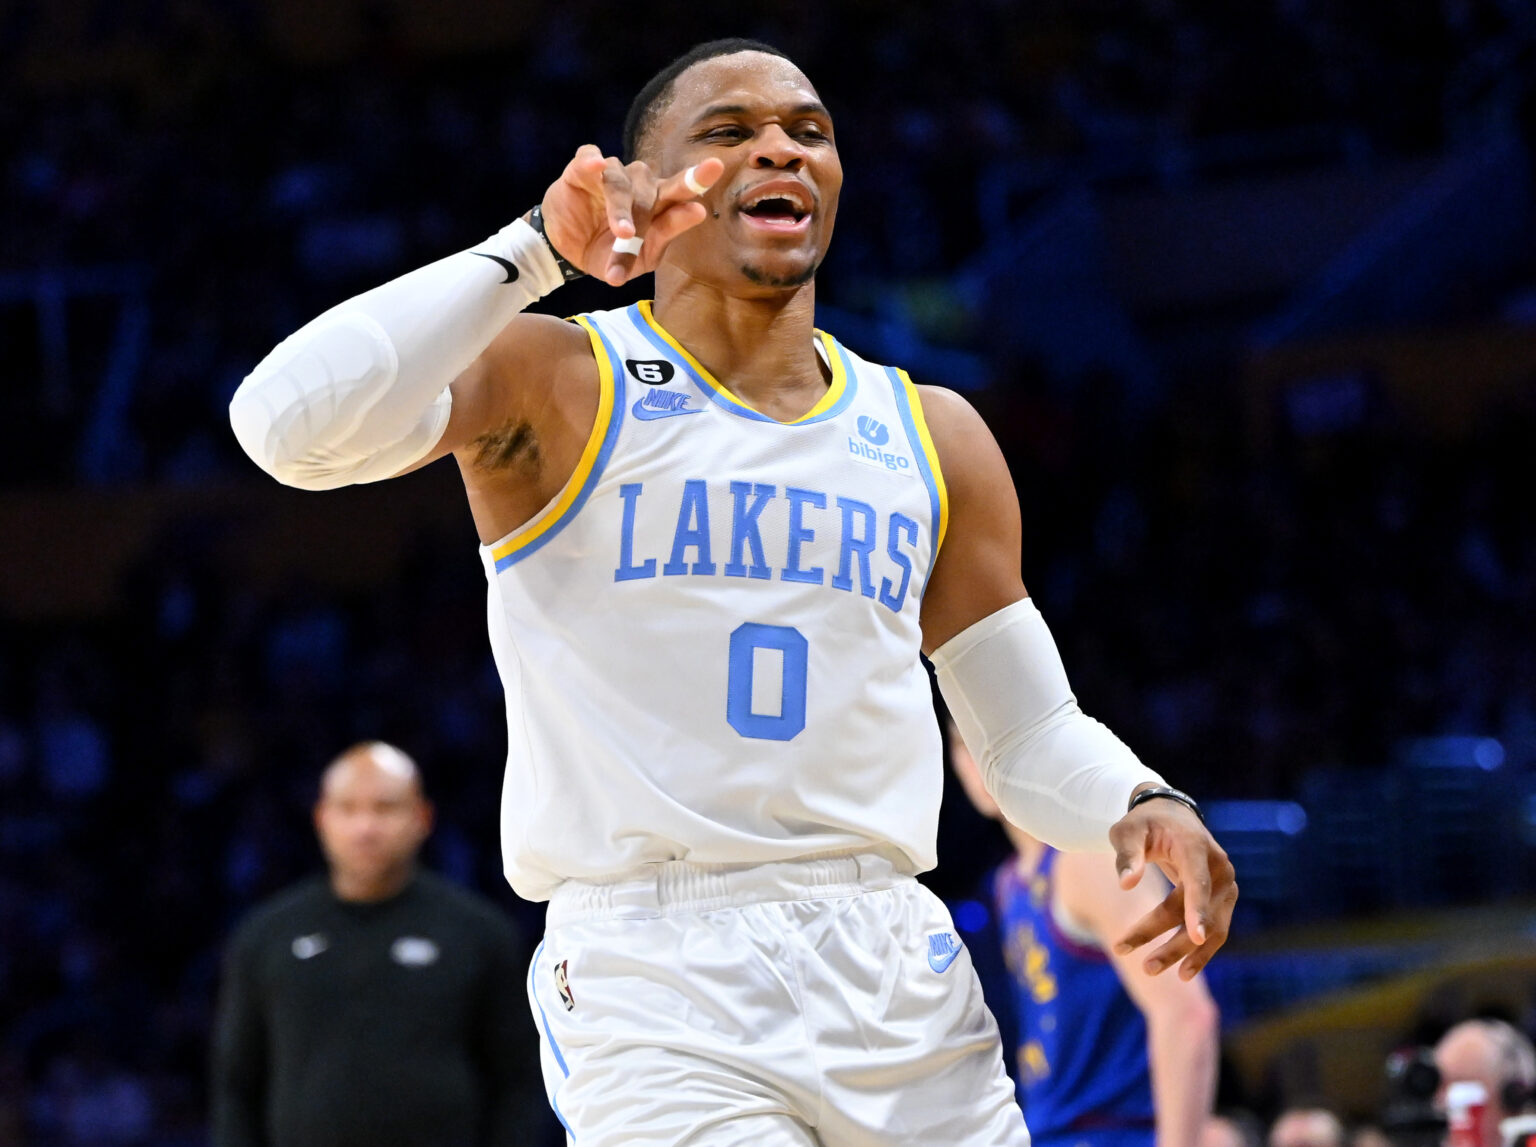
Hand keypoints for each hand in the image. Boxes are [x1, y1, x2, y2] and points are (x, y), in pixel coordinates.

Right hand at [540, 146, 723, 285]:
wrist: (568, 254)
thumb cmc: (611, 254)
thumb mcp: (640, 258)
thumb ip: (665, 235)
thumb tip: (699, 211)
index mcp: (659, 204)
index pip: (682, 189)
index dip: (698, 178)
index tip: (716, 166)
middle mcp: (640, 184)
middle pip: (655, 187)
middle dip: (666, 198)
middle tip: (678, 198)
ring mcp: (611, 175)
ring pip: (621, 184)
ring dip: (621, 210)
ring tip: (622, 234)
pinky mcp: (581, 170)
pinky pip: (588, 159)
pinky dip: (591, 163)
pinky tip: (596, 166)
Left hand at [1109, 796, 1236, 978]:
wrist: (1171, 817)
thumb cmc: (1144, 824)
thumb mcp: (1127, 832)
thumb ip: (1127, 855)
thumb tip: (1126, 884)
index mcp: (1195, 846)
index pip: (1198, 881)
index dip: (1198, 908)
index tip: (1197, 935)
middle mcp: (1218, 868)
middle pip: (1197, 910)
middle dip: (1173, 942)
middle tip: (1144, 967)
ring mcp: (1226, 886)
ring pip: (1211, 928)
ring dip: (1185, 952)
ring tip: (1152, 970)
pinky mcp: (1223, 900)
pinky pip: (1216, 931)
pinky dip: (1200, 952)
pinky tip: (1183, 972)